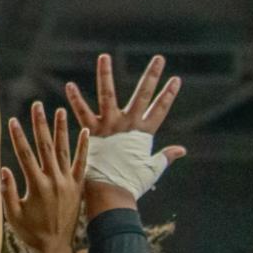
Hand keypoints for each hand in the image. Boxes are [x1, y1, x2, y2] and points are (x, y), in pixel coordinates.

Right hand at [0, 102, 88, 252]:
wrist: (55, 248)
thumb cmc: (30, 233)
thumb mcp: (13, 215)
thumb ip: (8, 192)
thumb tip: (3, 169)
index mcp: (36, 186)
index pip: (25, 155)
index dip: (18, 136)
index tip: (12, 120)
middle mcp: (54, 181)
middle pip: (45, 146)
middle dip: (40, 124)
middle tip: (37, 105)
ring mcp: (68, 183)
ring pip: (64, 150)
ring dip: (62, 129)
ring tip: (60, 110)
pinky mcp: (78, 187)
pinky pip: (82, 163)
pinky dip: (84, 147)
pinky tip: (85, 131)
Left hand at [65, 54, 185, 199]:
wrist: (110, 195)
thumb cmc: (131, 184)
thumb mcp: (152, 169)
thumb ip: (166, 156)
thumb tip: (183, 150)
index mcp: (143, 134)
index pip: (160, 110)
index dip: (168, 95)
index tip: (176, 79)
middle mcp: (127, 125)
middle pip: (142, 95)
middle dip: (152, 76)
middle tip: (159, 58)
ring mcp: (109, 126)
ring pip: (108, 95)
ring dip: (105, 74)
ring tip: (104, 56)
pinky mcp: (92, 132)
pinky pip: (82, 113)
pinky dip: (75, 100)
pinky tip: (69, 86)